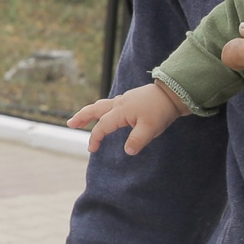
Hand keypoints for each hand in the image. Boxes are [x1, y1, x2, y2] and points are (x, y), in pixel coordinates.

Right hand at [69, 82, 183, 153]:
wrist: (173, 93)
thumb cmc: (161, 110)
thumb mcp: (150, 129)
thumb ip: (137, 140)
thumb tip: (127, 151)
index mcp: (121, 111)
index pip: (102, 126)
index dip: (95, 138)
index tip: (92, 149)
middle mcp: (119, 104)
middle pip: (95, 109)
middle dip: (82, 117)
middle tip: (70, 123)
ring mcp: (125, 100)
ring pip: (102, 105)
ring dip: (90, 112)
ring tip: (82, 118)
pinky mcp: (131, 99)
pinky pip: (111, 104)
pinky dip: (103, 110)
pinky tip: (107, 114)